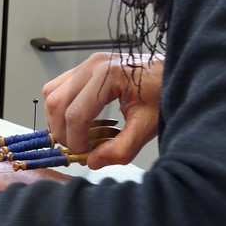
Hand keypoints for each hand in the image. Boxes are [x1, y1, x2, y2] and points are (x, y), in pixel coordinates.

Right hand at [41, 52, 162, 167]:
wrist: (173, 74)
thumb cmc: (163, 94)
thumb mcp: (147, 126)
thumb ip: (121, 148)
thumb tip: (92, 161)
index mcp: (109, 77)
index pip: (76, 113)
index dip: (75, 139)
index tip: (83, 153)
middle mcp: (93, 65)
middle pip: (56, 102)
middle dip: (61, 130)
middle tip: (75, 147)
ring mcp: (87, 64)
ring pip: (52, 92)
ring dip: (56, 118)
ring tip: (73, 134)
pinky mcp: (86, 67)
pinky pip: (59, 86)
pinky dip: (60, 106)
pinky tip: (75, 119)